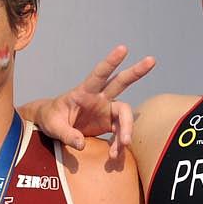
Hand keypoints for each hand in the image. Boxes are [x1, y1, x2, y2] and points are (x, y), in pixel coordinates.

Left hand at [34, 45, 154, 157]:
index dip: (111, 62)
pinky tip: (114, 155)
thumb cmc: (51, 119)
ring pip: (125, 113)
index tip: (123, 48)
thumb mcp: (53, 126)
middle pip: (121, 82)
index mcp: (83, 92)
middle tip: (152, 60)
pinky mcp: (108, 123)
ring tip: (123, 145)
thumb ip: (66, 134)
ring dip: (127, 129)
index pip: (98, 74)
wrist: (53, 125)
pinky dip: (119, 144)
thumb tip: (81, 144)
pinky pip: (120, 132)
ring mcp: (105, 110)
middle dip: (136, 71)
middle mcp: (99, 98)